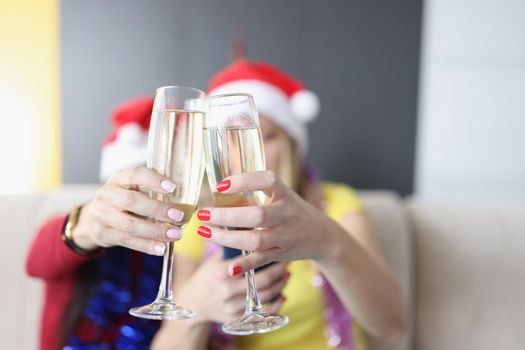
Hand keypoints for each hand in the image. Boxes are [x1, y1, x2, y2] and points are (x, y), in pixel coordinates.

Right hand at [73, 167, 185, 254]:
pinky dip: (146, 246)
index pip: (135, 174)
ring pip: (129, 225)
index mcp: (118, 179)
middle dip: (157, 209)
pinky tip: (162, 248)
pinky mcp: (103, 234)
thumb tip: (185, 197)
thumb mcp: (132, 188)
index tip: (173, 187)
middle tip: (179, 216)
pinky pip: (127, 241)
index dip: (153, 180)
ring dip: (155, 231)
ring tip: (175, 235)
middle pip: (131, 201)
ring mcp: (102, 215)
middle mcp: (107, 195)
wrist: (93, 217)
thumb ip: (151, 189)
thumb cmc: (122, 200)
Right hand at [177, 252, 288, 323]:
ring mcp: (232, 306)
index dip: (266, 252)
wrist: (192, 302)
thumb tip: (248, 225)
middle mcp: (227, 290)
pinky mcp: (237, 317)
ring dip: (280, 283)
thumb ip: (230, 247)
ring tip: (287, 273)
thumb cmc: (206, 275)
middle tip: (287, 259)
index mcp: (221, 272)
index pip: (250, 260)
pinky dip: (276, 304)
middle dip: (279, 269)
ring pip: (266, 295)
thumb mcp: (214, 259)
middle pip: (262, 280)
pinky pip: (261, 312)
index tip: (277, 244)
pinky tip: (283, 295)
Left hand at [196, 171, 335, 275]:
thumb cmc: (293, 211)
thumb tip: (219, 188)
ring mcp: (285, 236)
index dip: (244, 181)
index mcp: (285, 194)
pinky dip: (246, 264)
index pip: (268, 181)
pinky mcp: (282, 254)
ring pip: (256, 240)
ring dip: (227, 238)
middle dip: (227, 216)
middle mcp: (286, 214)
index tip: (220, 185)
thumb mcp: (282, 195)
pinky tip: (229, 267)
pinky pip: (262, 261)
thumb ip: (257, 191)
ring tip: (205, 232)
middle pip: (257, 215)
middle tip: (203, 214)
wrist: (322, 236)